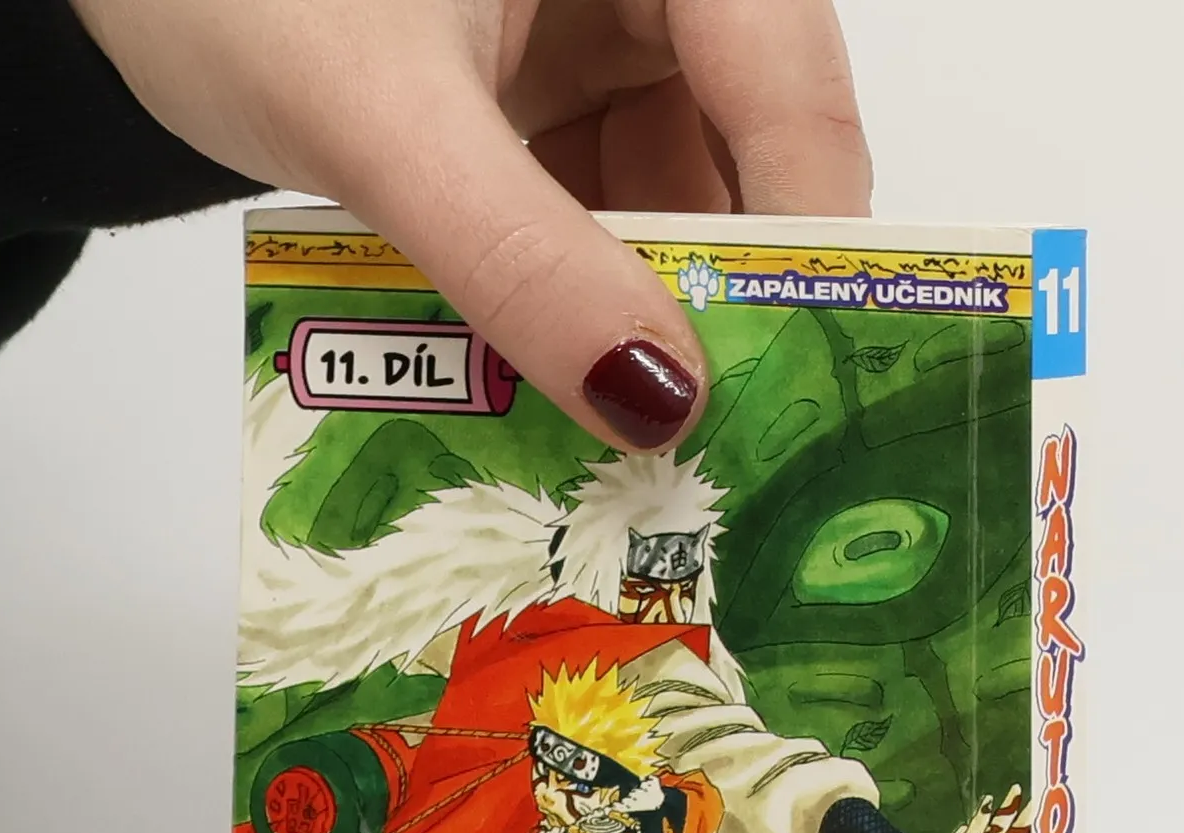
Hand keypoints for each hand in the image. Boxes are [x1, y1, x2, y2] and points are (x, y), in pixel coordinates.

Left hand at [71, 0, 870, 449]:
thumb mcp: (381, 117)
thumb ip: (521, 259)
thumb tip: (658, 404)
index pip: (787, 74)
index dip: (801, 231)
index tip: (786, 384)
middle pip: (744, 143)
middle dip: (718, 293)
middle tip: (707, 441)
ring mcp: (593, 31)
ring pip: (670, 193)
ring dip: (640, 314)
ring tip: (628, 438)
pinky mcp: (538, 94)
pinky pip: (594, 209)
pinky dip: (575, 296)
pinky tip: (556, 379)